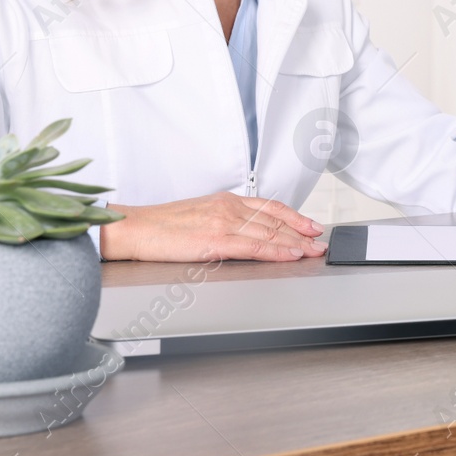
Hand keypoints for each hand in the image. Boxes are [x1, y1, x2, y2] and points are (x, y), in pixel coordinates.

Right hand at [98, 191, 326, 261]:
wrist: (134, 229)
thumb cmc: (160, 227)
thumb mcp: (199, 217)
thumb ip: (224, 222)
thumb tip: (244, 235)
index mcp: (225, 200)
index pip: (269, 207)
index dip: (294, 217)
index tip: (311, 226)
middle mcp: (228, 207)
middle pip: (275, 220)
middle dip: (302, 232)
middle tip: (321, 242)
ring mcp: (223, 222)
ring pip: (269, 233)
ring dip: (296, 243)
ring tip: (314, 252)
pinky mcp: (215, 240)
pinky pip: (254, 247)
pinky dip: (277, 251)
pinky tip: (290, 255)